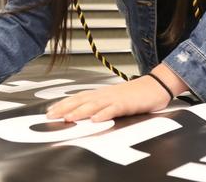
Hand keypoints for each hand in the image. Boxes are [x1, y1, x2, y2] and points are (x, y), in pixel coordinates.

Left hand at [46, 73, 174, 122]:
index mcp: (101, 93)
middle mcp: (105, 94)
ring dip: (80, 112)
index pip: (78, 98)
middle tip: (51, 116)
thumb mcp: (115, 99)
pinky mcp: (127, 104)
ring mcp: (115, 99)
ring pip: (94, 105)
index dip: (63, 104)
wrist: (156, 86)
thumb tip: (85, 113)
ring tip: (68, 118)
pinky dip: (104, 114)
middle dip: (65, 108)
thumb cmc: (136, 95)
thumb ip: (100, 105)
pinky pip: (114, 109)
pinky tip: (95, 120)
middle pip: (81, 101)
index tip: (49, 111)